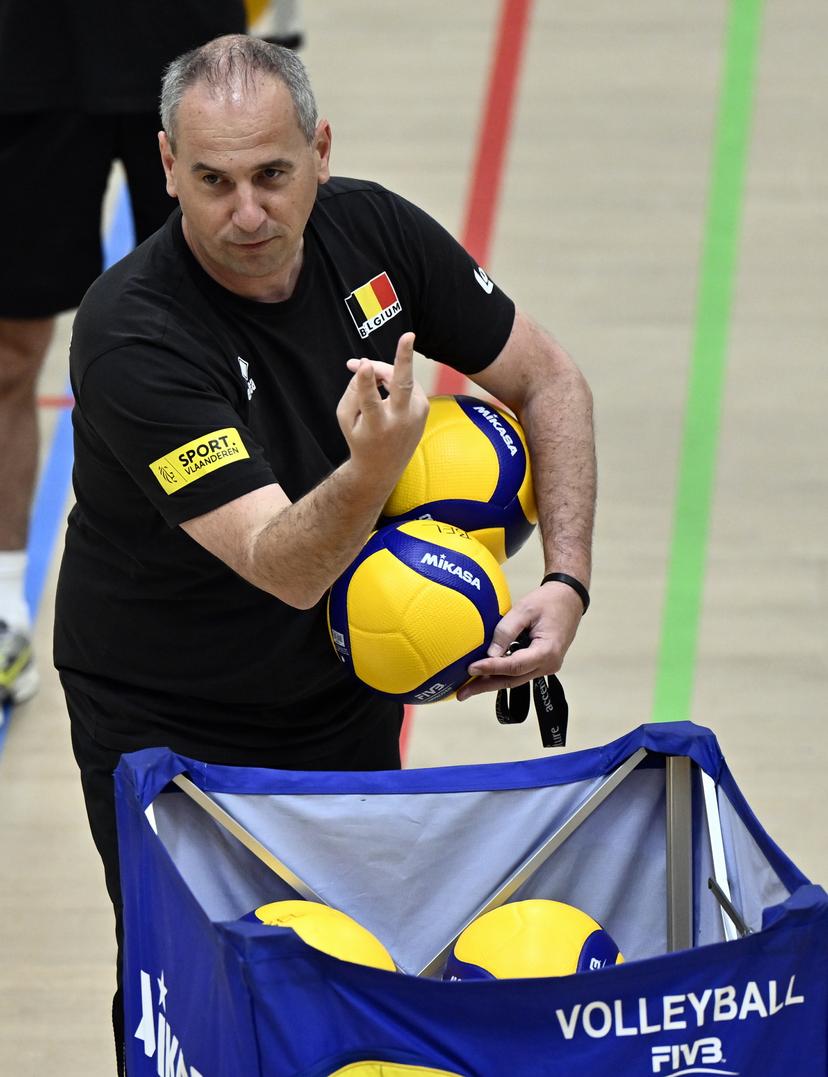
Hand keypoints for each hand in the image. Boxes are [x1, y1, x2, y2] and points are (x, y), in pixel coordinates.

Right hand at [337, 332, 428, 484]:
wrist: (383, 467)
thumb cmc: (360, 438)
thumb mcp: (346, 417)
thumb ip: (354, 390)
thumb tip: (368, 364)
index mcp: (376, 426)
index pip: (370, 402)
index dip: (365, 383)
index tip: (364, 366)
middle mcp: (400, 420)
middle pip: (403, 386)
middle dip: (404, 359)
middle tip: (408, 335)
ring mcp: (416, 414)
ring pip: (400, 377)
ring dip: (383, 369)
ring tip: (363, 369)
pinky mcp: (424, 407)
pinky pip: (406, 382)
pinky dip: (393, 378)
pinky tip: (381, 384)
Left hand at [456, 580, 584, 699]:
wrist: (569, 599)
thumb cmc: (547, 601)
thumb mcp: (524, 610)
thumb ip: (506, 631)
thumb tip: (490, 654)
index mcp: (547, 651)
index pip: (514, 666)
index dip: (491, 667)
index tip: (470, 668)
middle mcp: (548, 664)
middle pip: (512, 680)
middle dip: (485, 686)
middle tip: (461, 693)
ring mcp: (546, 667)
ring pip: (514, 679)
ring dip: (491, 682)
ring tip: (467, 688)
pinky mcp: (541, 664)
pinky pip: (518, 672)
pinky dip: (501, 674)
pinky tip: (484, 676)